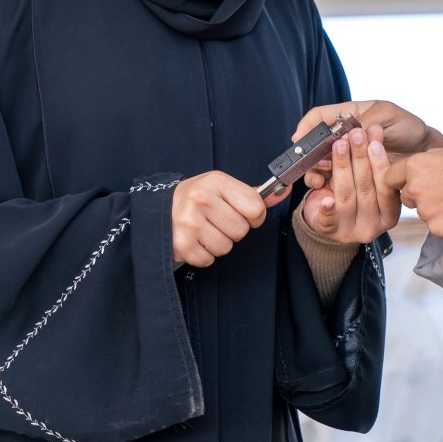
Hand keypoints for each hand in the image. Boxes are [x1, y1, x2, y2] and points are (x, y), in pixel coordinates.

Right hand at [172, 171, 286, 267]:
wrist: (159, 210)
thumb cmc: (197, 198)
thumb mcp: (222, 188)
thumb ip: (253, 194)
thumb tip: (283, 192)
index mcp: (216, 181)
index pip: (256, 208)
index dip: (254, 216)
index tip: (242, 213)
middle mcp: (201, 199)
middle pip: (242, 230)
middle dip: (233, 231)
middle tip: (217, 222)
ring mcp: (190, 222)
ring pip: (227, 247)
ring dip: (219, 243)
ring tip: (205, 231)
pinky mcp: (181, 244)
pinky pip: (209, 260)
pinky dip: (204, 255)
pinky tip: (195, 241)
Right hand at [292, 99, 442, 178]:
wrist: (423, 152)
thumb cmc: (407, 127)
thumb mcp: (387, 115)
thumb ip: (364, 121)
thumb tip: (344, 134)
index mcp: (347, 116)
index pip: (318, 117)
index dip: (306, 127)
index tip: (299, 138)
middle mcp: (343, 137)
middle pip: (315, 144)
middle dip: (312, 155)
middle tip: (318, 162)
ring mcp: (347, 158)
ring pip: (321, 164)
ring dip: (319, 171)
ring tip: (322, 177)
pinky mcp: (353, 176)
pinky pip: (335, 181)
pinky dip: (329, 186)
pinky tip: (327, 189)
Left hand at [301, 125, 400, 242]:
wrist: (333, 219)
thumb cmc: (358, 195)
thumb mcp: (371, 179)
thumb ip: (375, 160)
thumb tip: (374, 129)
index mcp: (389, 215)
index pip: (387, 188)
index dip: (380, 163)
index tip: (374, 142)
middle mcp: (373, 225)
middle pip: (366, 190)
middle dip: (360, 158)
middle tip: (355, 135)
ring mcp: (352, 231)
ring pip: (346, 196)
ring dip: (342, 167)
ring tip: (339, 145)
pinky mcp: (331, 232)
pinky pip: (328, 220)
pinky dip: (326, 208)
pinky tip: (325, 194)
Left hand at [384, 147, 442, 241]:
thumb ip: (427, 161)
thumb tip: (415, 168)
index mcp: (415, 166)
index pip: (390, 178)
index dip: (399, 182)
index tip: (407, 184)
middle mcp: (415, 189)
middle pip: (407, 197)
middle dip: (421, 196)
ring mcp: (425, 211)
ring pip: (424, 213)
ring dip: (436, 210)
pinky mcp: (437, 229)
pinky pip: (437, 227)